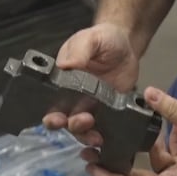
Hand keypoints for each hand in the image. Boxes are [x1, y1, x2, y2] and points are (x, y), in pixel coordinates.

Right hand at [42, 22, 139, 141]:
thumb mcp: (90, 38)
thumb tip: (65, 65)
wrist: (127, 46)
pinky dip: (101, 135)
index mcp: (62, 80)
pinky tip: (106, 137)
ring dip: (84, 134)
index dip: (51, 114)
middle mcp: (71, 96)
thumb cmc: (104, 39)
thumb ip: (80, 49)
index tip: (57, 118)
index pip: (49, 101)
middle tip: (78, 121)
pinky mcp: (106, 111)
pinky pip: (100, 127)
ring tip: (95, 134)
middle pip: (62, 119)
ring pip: (80, 128)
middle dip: (66, 126)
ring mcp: (89, 105)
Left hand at [83, 87, 176, 175]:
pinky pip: (173, 163)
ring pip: (158, 167)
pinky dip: (171, 146)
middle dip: (122, 161)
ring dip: (153, 146)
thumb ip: (174, 111)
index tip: (90, 165)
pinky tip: (173, 125)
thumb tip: (149, 93)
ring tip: (145, 123)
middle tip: (97, 145)